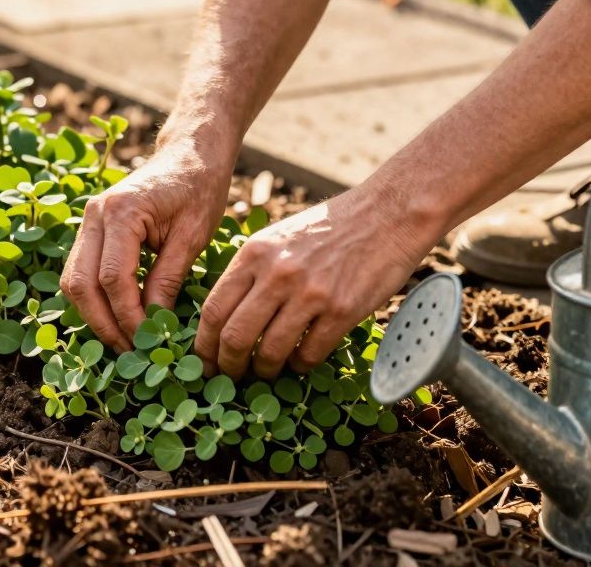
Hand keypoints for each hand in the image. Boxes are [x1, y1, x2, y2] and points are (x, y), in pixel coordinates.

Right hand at [61, 144, 230, 352]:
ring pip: (73, 280)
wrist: (190, 153)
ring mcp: (88, 220)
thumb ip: (168, 280)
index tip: (147, 342)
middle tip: (129, 351)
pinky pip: (80, 271)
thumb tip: (154, 326)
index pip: (113, 279)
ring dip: (93, 315)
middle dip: (103, 323)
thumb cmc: (199, 188)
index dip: (127, 316)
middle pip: (81, 283)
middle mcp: (95, 214)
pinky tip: (117, 317)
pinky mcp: (91, 228)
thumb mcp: (192, 236)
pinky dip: (93, 298)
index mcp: (122, 211)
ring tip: (123, 340)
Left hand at [194, 186, 436, 378]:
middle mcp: (277, 273)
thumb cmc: (328, 228)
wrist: (386, 214)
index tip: (204, 361)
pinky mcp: (342, 310)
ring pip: (270, 351)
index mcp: (254, 254)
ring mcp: (310, 293)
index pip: (214, 310)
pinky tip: (299, 361)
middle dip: (228, 366)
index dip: (204, 344)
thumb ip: (250, 272)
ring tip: (266, 372)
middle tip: (230, 377)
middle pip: (235, 336)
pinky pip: (309, 354)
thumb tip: (224, 318)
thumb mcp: (277, 238)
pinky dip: (299, 366)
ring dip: (264, 371)